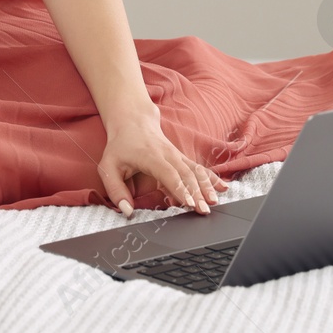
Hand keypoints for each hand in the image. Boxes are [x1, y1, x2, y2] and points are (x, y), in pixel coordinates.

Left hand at [98, 113, 228, 216]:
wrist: (133, 121)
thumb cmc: (120, 146)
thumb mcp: (108, 167)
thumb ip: (115, 190)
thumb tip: (126, 210)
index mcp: (151, 157)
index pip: (168, 174)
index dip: (179, 188)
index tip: (188, 203)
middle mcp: (168, 155)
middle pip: (186, 174)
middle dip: (197, 192)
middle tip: (205, 210)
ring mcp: (177, 155)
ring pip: (196, 170)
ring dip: (207, 186)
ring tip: (216, 200)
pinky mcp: (182, 158)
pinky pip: (199, 168)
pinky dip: (212, 178)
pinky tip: (224, 187)